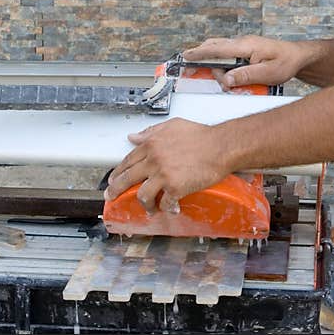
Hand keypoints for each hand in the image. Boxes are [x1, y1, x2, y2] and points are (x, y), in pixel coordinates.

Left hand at [105, 118, 230, 213]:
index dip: (118, 171)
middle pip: (127, 178)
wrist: (221, 146)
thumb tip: (134, 137)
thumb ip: (151, 132)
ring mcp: (163, 174)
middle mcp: (154, 159)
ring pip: (142, 195)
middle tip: (112, 196)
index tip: (114, 178)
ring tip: (148, 208)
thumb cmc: (202, 136)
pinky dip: (166, 208)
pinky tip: (169, 208)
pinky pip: (164, 202)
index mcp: (152, 144)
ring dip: (144, 204)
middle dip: (116, 190)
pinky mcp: (175, 188)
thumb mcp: (173, 126)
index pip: (128, 160)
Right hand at [182, 36, 307, 90]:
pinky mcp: (244, 51)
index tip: (185, 56)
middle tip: (200, 76)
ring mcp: (242, 46)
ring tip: (227, 84)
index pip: (218, 48)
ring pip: (219, 52)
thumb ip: (246, 76)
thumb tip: (226, 79)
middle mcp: (241, 43)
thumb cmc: (286, 62)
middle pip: (214, 48)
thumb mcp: (268, 73)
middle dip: (203, 61)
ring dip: (216, 67)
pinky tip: (230, 77)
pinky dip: (223, 66)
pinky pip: (227, 57)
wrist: (298, 56)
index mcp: (246, 46)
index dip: (200, 53)